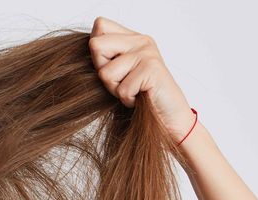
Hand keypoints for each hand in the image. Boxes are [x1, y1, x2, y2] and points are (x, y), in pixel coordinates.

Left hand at [88, 17, 194, 140]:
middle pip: (96, 46)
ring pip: (105, 73)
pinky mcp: (152, 69)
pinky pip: (122, 89)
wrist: (168, 116)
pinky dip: (127, 100)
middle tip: (122, 81)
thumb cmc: (139, 97)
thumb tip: (89, 46)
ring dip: (115, 89)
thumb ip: (105, 56)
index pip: (100, 25)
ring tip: (133, 90)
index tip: (112, 67)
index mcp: (132, 38)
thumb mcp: (118, 73)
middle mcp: (140, 41)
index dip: (97, 51)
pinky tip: (140, 97)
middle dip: (102, 72)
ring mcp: (147, 53)